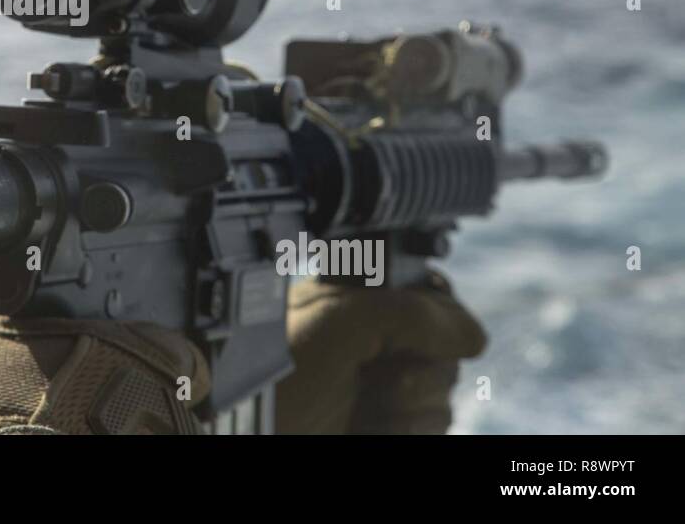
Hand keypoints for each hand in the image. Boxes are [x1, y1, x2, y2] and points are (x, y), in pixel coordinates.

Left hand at [276, 272, 486, 433]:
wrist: (246, 436)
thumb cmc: (275, 379)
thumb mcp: (343, 323)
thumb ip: (414, 312)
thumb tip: (474, 336)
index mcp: (352, 297)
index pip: (425, 286)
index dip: (434, 307)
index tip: (417, 324)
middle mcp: (369, 339)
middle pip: (444, 343)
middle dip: (418, 365)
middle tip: (373, 375)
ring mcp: (379, 386)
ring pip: (442, 390)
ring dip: (408, 405)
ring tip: (361, 408)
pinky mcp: (388, 424)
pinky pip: (433, 426)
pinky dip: (406, 430)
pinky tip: (367, 429)